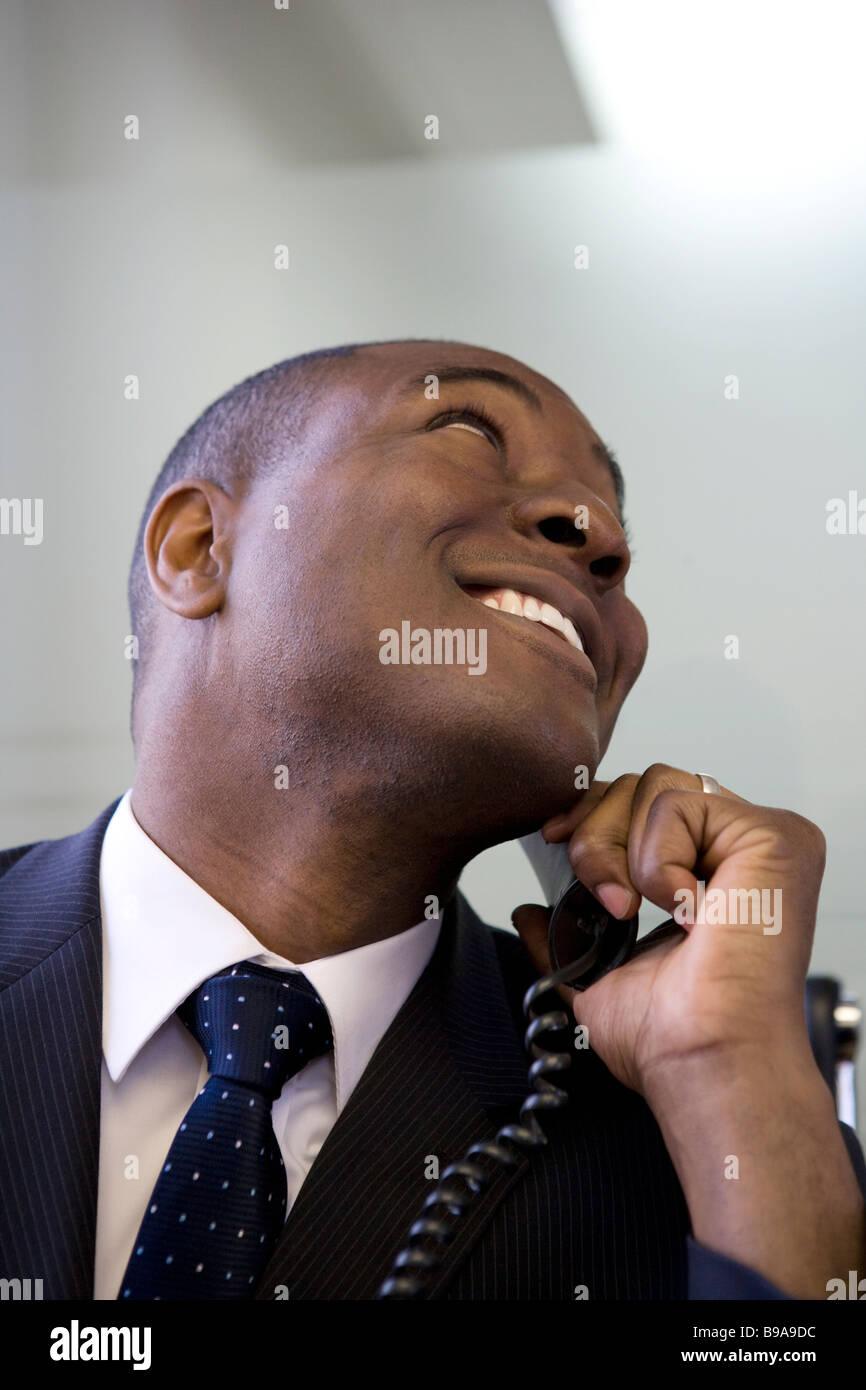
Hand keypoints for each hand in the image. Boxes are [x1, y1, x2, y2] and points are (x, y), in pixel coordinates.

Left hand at [512, 764, 823, 1098]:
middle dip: (596, 832)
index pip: (642, 801)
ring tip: (636, 910)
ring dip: (620, 849)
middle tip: (602, 899)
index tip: (554, 841)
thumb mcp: (595, 977)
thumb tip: (528, 911)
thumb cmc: (667, 1035)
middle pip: (642, 781)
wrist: (698, 1057)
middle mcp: (740, 849)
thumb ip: (563, 937)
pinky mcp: (775, 836)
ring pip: (656, 783)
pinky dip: (656, 858)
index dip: (591, 813)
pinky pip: (679, 802)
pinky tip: (683, 910)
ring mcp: (761, 839)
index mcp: (708, 872)